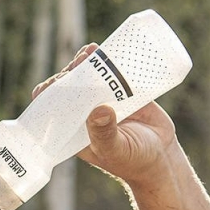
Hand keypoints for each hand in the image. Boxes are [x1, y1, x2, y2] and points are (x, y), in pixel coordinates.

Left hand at [33, 44, 178, 185]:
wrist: (162, 156)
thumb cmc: (134, 161)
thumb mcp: (116, 150)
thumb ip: (105, 133)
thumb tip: (98, 111)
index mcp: (75, 131)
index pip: (52, 111)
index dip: (48, 96)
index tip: (54, 84)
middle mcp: (85, 114)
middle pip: (68, 89)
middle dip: (68, 74)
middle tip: (77, 65)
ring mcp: (103, 100)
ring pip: (87, 76)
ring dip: (83, 62)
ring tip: (88, 53)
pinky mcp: (122, 91)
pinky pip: (110, 71)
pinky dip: (104, 59)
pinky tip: (99, 48)